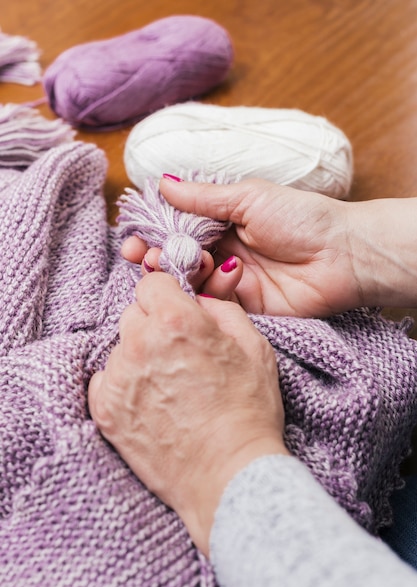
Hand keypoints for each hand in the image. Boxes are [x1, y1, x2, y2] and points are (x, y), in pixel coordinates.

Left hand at [88, 273, 287, 555]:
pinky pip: (105, 380)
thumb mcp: (255, 347)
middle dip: (153, 325)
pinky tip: (151, 403)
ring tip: (168, 386)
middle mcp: (139, 343)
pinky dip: (123, 385)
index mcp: (176, 320)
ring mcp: (117, 378)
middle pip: (133, 313)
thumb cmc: (248, 411)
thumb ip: (222, 310)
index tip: (177, 311)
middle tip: (178, 353)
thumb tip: (198, 301)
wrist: (229, 475)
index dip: (169, 295)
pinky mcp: (105, 411)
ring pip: (120, 348)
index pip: (152, 283)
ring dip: (139, 357)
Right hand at [156, 177, 365, 316]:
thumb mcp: (249, 198)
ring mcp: (230, 280)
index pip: (175, 228)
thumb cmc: (302, 218)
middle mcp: (221, 251)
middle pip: (176, 258)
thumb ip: (203, 197)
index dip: (151, 234)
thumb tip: (162, 183)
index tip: (132, 240)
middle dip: (157, 258)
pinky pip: (211, 303)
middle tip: (148, 258)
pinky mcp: (241, 307)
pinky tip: (219, 276)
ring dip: (181, 273)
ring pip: (189, 282)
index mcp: (222, 221)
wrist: (343, 256)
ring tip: (189, 263)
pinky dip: (207, 291)